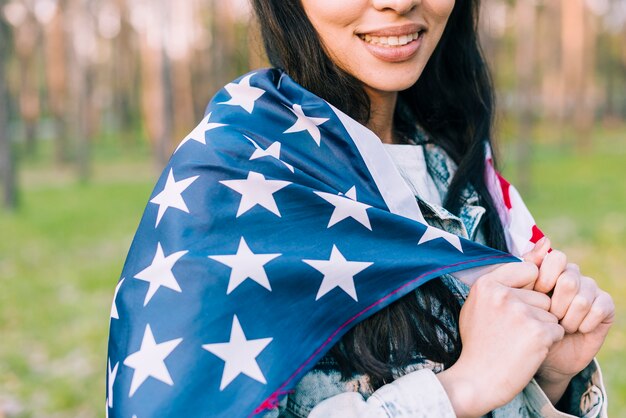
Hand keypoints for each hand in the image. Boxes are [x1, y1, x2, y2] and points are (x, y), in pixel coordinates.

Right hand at [437, 262, 563, 417]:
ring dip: (542, 327)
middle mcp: (503, 294)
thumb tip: (540, 247)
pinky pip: (558, 330)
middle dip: (534, 313)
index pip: (528, 269)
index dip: (527, 290)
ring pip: (551, 312)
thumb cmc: (479, 341)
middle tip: (510, 332)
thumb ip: (503, 279)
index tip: (512, 308)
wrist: (477, 379)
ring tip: (517, 341)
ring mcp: (521, 312)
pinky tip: (527, 351)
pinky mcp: (538, 332)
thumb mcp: (478, 304)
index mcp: (486, 283)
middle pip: (542, 295)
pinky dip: (548, 342)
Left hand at [524, 238, 614, 402]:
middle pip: (569, 278)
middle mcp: (572, 275)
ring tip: (559, 326)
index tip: (534, 296)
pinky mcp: (606, 306)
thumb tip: (545, 240)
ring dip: (567, 318)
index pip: (555, 258)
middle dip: (554, 303)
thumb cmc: (526, 325)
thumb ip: (527, 268)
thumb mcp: (519, 296)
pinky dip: (584, 323)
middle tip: (547, 317)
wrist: (542, 355)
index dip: (544, 279)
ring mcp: (590, 290)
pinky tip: (576, 330)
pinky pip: (599, 308)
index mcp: (551, 269)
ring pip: (582, 296)